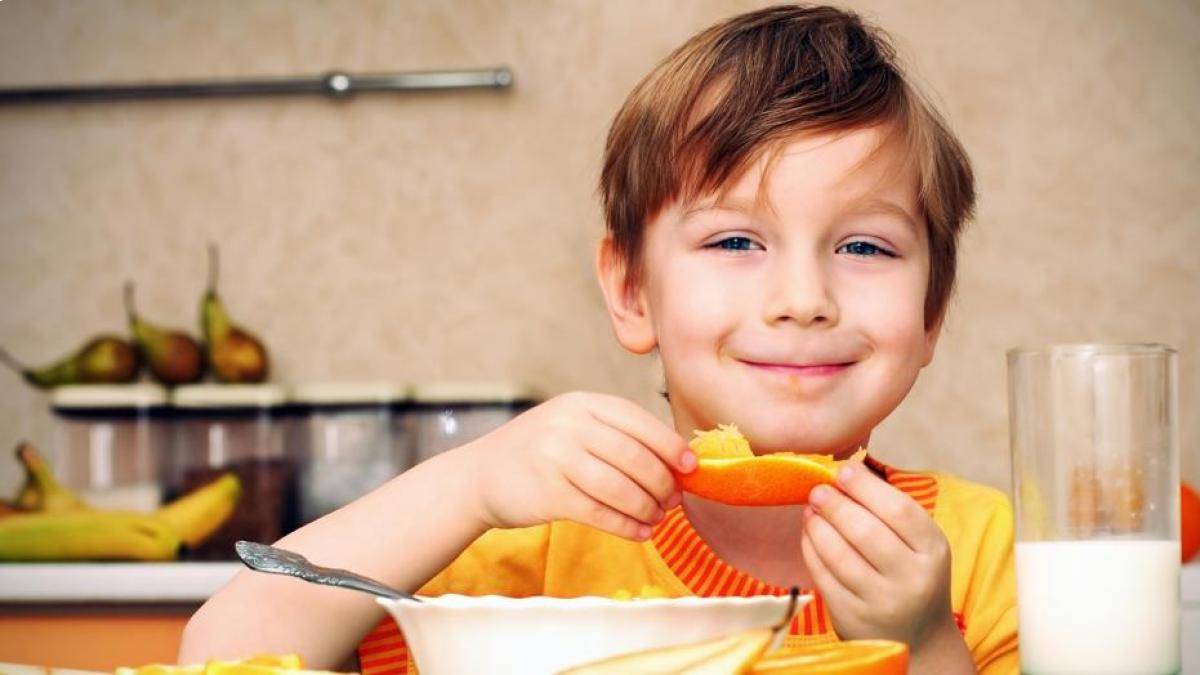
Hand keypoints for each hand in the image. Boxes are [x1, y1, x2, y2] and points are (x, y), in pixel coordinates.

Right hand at [456, 392, 695, 540]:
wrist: (479, 476)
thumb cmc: (538, 453)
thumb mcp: (571, 426)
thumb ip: (615, 435)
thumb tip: (675, 462)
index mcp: (581, 404)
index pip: (638, 421)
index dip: (670, 445)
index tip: (690, 467)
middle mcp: (569, 425)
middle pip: (635, 456)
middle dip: (663, 483)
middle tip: (674, 500)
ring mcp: (556, 459)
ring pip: (621, 488)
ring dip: (647, 508)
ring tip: (657, 518)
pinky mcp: (548, 494)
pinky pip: (600, 513)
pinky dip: (626, 526)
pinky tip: (639, 532)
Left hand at [800, 462, 957, 651]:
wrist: (919, 638)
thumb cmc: (913, 575)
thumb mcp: (920, 544)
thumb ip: (890, 511)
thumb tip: (845, 472)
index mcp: (933, 551)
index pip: (898, 510)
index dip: (866, 487)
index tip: (843, 471)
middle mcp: (912, 579)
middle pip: (865, 531)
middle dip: (835, 504)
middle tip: (818, 489)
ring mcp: (881, 602)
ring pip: (839, 555)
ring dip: (818, 525)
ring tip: (810, 509)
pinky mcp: (852, 618)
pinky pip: (823, 577)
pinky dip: (811, 549)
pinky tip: (809, 534)